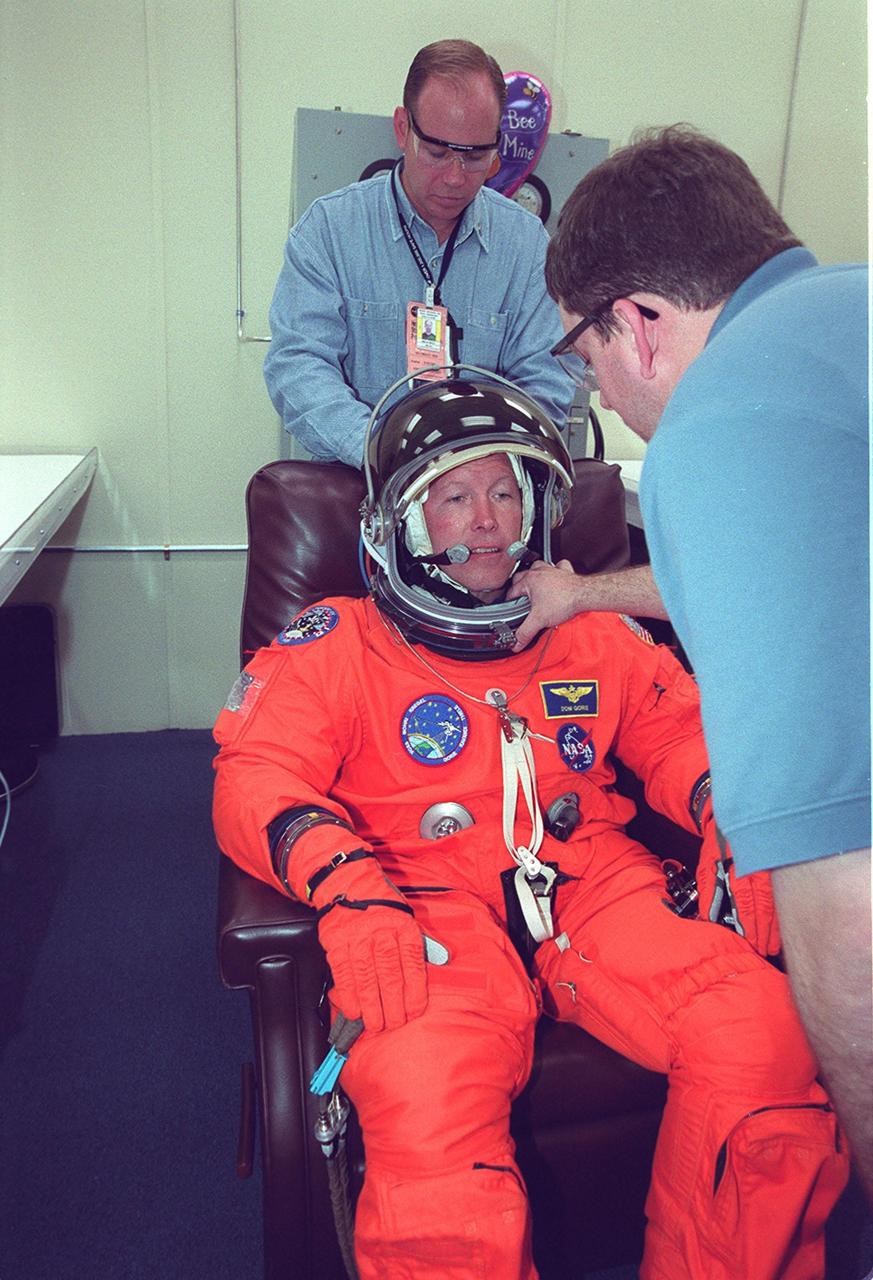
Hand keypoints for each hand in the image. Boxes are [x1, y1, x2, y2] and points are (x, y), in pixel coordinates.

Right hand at [313, 857, 428, 1031]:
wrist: (348, 882)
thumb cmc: (381, 904)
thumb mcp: (407, 916)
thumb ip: (423, 941)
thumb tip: (444, 959)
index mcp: (403, 927)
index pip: (413, 964)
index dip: (414, 992)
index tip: (414, 1012)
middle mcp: (382, 932)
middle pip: (389, 975)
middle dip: (393, 1005)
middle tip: (394, 1025)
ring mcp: (358, 937)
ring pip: (366, 978)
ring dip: (371, 1006)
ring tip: (375, 1025)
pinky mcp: (337, 942)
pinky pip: (343, 973)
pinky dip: (348, 995)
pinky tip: (354, 1011)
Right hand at [506, 558, 579, 650]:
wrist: (585, 595)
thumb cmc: (565, 601)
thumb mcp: (539, 620)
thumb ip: (526, 632)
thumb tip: (517, 642)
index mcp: (530, 580)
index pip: (512, 591)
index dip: (508, 601)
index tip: (509, 608)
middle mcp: (540, 572)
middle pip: (521, 575)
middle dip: (517, 585)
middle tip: (517, 595)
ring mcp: (552, 570)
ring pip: (537, 566)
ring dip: (533, 573)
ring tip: (532, 582)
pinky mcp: (565, 572)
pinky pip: (558, 566)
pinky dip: (555, 569)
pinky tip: (554, 574)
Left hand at [696, 822, 781, 956]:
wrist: (737, 814)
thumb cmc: (720, 842)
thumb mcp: (708, 863)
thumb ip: (708, 890)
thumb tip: (708, 916)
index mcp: (737, 871)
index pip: (745, 905)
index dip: (749, 927)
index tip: (751, 944)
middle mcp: (757, 871)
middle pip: (763, 909)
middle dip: (764, 933)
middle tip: (765, 951)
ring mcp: (771, 870)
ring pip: (776, 904)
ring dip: (775, 927)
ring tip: (775, 946)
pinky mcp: (778, 869)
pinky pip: (782, 895)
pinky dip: (783, 913)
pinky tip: (783, 926)